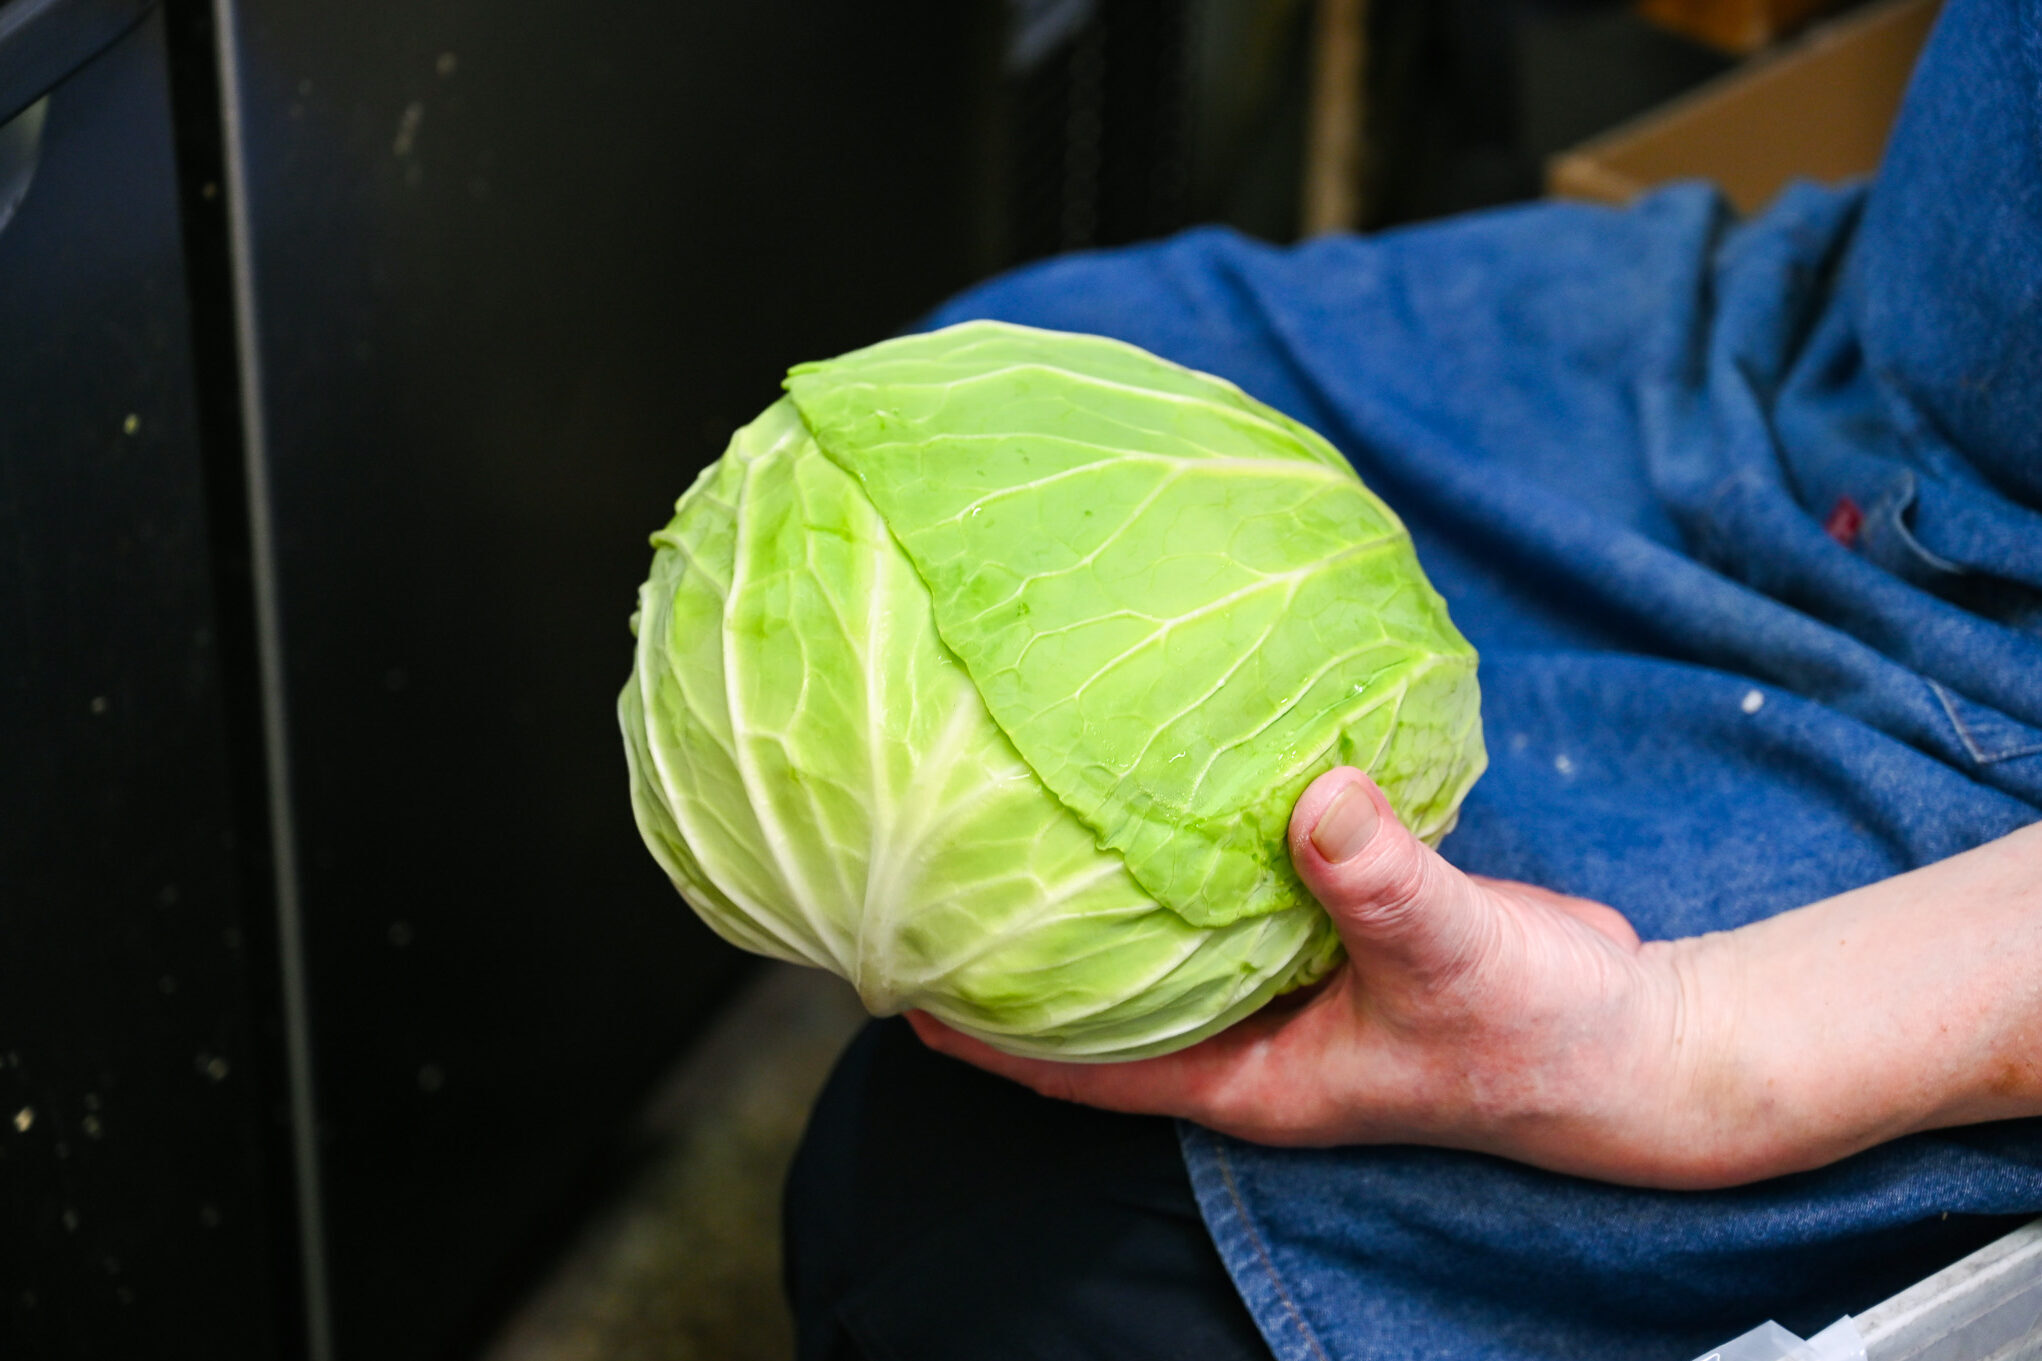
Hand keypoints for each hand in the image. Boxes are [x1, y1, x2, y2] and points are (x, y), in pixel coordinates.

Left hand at [910, 766, 1718, 1186]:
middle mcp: (1252, 1028)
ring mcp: (1289, 976)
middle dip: (1024, 948)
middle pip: (1104, 995)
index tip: (896, 986)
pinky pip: (1243, 877)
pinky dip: (1204, 834)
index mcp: (1248, 1074)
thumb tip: (1319, 798)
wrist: (1634, 1033)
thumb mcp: (1454, 957)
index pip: (1083, 1070)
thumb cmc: (1540, 1037)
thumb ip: (1384, 883)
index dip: (990, 1038)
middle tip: (933, 868)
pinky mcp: (1334, 922)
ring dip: (1110, 880)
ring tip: (1027, 796)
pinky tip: (1173, 763)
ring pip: (1170, 931)